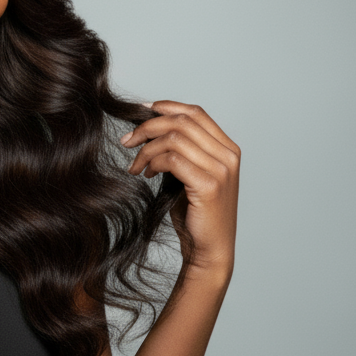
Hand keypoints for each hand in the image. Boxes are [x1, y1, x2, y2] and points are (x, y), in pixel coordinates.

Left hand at [121, 101, 239, 283]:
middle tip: (127, 141)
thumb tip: (150, 129)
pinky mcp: (209, 185)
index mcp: (227, 148)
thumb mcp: (189, 175)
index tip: (141, 111)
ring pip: (173, 138)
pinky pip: (172, 159)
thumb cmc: (196, 213)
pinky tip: (145, 174)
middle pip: (182, 121)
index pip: (196, 113)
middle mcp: (228, 155)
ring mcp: (221, 170)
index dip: (167, 107)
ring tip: (136, 166)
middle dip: (148, 127)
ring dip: (146, 149)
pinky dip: (152, 162)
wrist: (210, 249)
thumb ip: (179, 152)